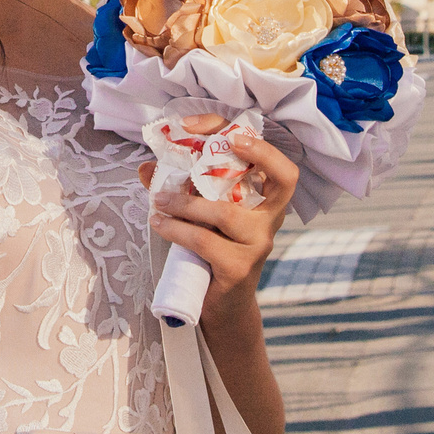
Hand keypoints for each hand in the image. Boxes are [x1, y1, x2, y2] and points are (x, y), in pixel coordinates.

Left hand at [146, 133, 298, 309]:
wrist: (221, 307)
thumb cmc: (211, 252)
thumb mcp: (198, 215)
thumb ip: (177, 189)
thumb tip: (147, 167)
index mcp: (265, 197)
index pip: (269, 157)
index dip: (244, 136)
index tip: (198, 126)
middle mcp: (271, 217)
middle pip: (286, 177)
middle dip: (259, 152)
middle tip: (215, 143)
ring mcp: (259, 244)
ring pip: (226, 213)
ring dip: (186, 203)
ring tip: (159, 201)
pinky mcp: (239, 268)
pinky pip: (205, 241)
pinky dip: (177, 230)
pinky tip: (159, 224)